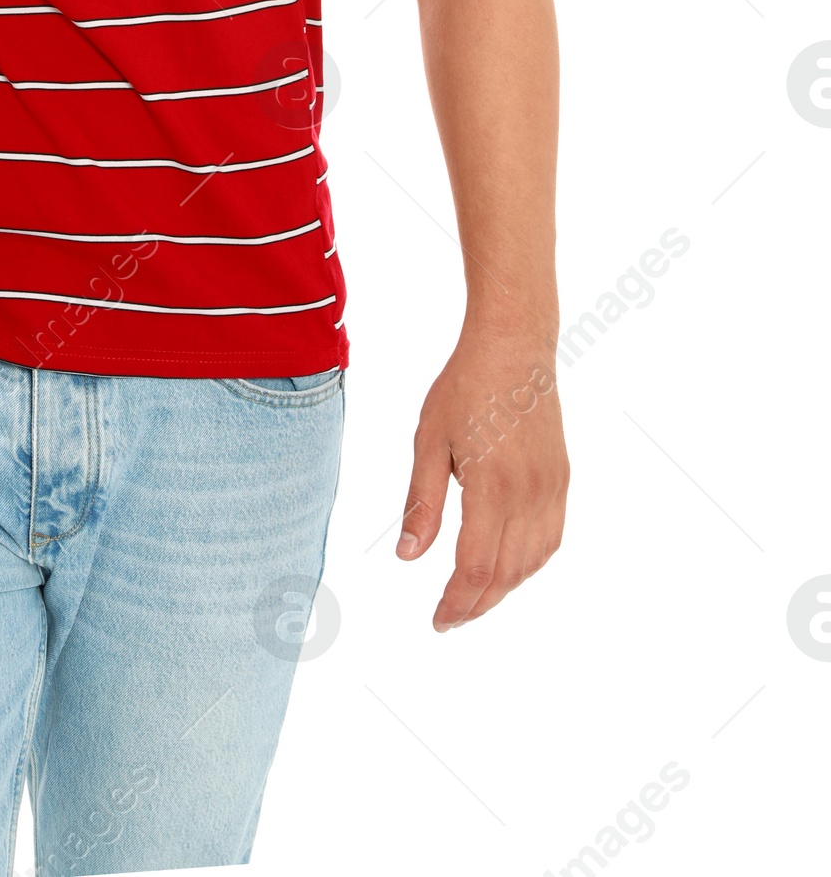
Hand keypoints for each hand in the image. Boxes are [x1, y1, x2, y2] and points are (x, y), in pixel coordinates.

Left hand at [396, 326, 568, 630]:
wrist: (514, 348)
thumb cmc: (464, 388)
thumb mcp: (429, 441)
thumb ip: (422, 502)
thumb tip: (408, 557)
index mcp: (492, 487)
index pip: (476, 567)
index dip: (456, 602)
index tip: (438, 621)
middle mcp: (529, 494)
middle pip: (505, 574)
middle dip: (476, 604)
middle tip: (449, 619)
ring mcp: (551, 489)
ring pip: (532, 562)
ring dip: (503, 588)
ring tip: (472, 598)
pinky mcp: (561, 480)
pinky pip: (550, 539)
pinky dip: (529, 564)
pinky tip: (507, 566)